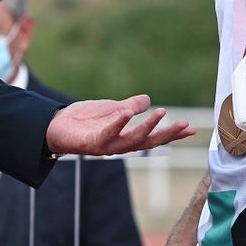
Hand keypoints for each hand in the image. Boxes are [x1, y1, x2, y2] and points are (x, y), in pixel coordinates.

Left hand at [47, 96, 193, 156]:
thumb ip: (130, 106)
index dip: (172, 134)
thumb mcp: (112, 109)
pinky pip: (108, 133)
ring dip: (147, 127)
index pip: (154, 136)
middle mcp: (120, 145)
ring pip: (132, 140)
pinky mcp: (91, 143)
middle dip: (167, 134)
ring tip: (161, 112)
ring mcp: (106, 145)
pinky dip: (118, 123)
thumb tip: (148, 100)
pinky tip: (127, 113)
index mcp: (127, 137)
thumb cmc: (83, 120)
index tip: (192, 129)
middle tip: (184, 125)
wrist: (53, 126)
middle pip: (148, 142)